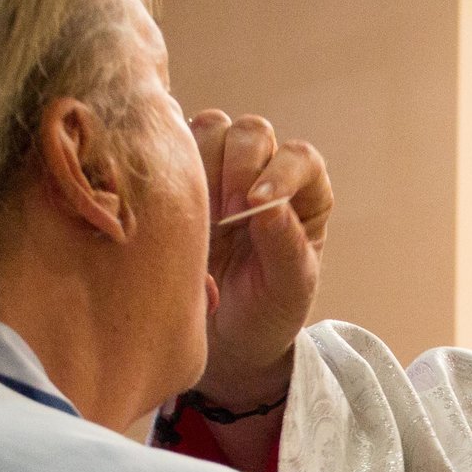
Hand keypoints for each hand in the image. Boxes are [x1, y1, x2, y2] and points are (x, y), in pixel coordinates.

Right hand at [190, 110, 329, 410]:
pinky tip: (167, 208)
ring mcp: (219, 171)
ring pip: (209, 131)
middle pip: (250, 133)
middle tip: (223, 220)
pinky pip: (170, 151)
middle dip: (235, 168)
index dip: (278, 171)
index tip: (255, 205)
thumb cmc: (266, 314)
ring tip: (196, 218)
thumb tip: (268, 205)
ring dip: (200, 166)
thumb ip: (286, 247)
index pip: (300, 157)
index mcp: (304, 193)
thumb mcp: (288, 290)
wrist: (222, 340)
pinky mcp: (180, 179)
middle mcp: (264, 172)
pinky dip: (167, 170)